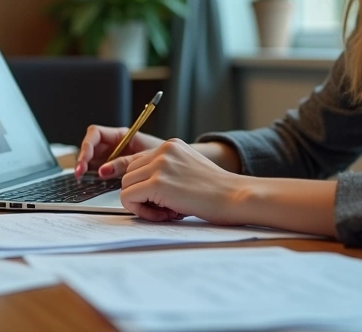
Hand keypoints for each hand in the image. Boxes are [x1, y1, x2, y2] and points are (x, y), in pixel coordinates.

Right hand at [73, 124, 163, 177]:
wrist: (178, 167)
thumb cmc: (166, 157)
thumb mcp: (145, 158)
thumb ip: (124, 163)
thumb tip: (103, 170)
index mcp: (122, 135)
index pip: (96, 134)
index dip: (87, 144)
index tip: (85, 158)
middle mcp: (115, 145)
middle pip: (91, 147)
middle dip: (83, 159)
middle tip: (80, 173)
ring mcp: (114, 157)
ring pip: (94, 160)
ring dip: (87, 169)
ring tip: (83, 178)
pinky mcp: (116, 170)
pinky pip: (101, 171)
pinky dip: (96, 177)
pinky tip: (93, 183)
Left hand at [114, 138, 245, 224]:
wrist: (235, 196)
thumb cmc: (218, 191)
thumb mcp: (189, 170)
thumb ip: (167, 171)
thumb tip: (143, 188)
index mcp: (171, 146)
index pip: (138, 164)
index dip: (145, 186)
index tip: (159, 200)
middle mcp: (163, 150)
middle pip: (129, 174)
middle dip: (141, 194)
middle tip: (165, 208)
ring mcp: (159, 165)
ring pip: (126, 185)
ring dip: (141, 203)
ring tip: (167, 212)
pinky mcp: (157, 182)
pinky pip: (128, 198)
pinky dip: (140, 211)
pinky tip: (165, 215)